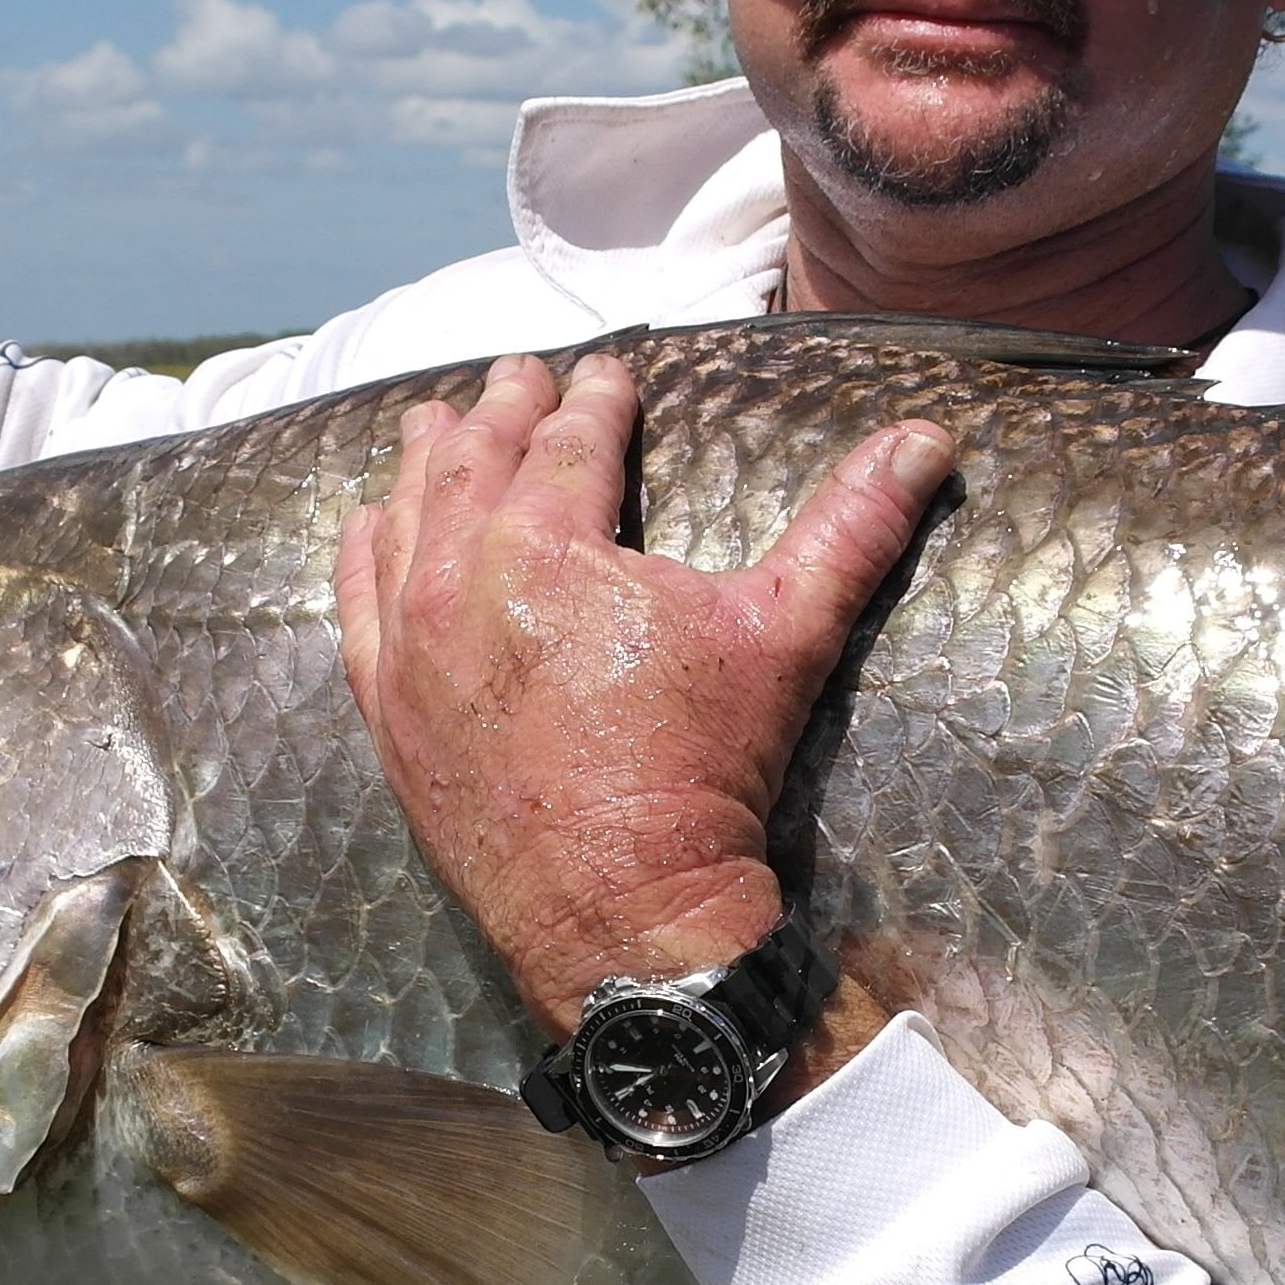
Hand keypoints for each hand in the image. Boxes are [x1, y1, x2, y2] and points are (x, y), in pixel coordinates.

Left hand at [332, 348, 953, 1036]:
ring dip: (425, 464)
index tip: (603, 374)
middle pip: (473, 469)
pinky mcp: (388, 712)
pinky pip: (356, 609)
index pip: (568, 447)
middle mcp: (459, 583)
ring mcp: (410, 651)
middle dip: (502, 413)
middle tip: (518, 374)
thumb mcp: (786, 635)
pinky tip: (366, 522)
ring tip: (437, 421)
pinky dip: (359, 556)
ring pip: (406, 524)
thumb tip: (928, 438)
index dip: (592, 402)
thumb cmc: (706, 770)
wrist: (626, 911)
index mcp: (547, 549)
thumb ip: (850, 527)